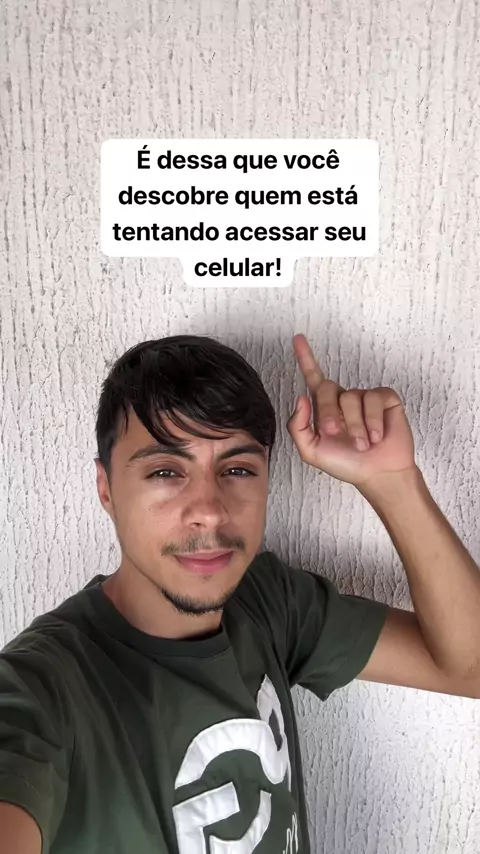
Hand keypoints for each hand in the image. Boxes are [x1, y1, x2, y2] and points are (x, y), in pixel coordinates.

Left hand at [286, 334, 415, 486]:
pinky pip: (374, 398)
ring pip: (351, 397)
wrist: (378, 474)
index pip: (314, 378)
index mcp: (325, 408)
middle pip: (327, 388)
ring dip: (356, 426)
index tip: (297, 338)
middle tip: (336, 433)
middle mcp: (344, 399)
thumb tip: (301, 398)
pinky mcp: (385, 399)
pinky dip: (373, 420)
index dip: (306, 357)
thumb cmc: (347, 464)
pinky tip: (377, 436)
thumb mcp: (312, 452)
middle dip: (328, 412)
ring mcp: (365, 398)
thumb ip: (298, 427)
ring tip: (364, 444)